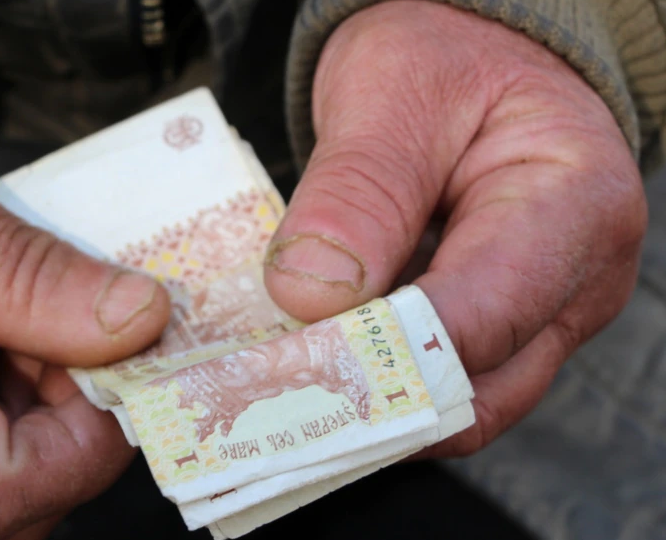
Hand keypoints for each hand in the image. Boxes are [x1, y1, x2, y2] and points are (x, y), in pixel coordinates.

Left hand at [265, 1, 645, 456]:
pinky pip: (436, 379)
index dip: (378, 358)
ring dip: (365, 402)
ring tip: (275, 384)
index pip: (478, 321)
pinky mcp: (500, 328)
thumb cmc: (443, 58)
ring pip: (454, 402)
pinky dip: (371, 380)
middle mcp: (578, 281)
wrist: (470, 56)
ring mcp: (544, 315)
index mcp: (574, 207)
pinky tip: (306, 363)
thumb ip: (357, 193)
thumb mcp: (390, 91)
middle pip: (476, 391)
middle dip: (368, 404)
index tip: (284, 367)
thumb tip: (311, 297)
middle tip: (264, 397)